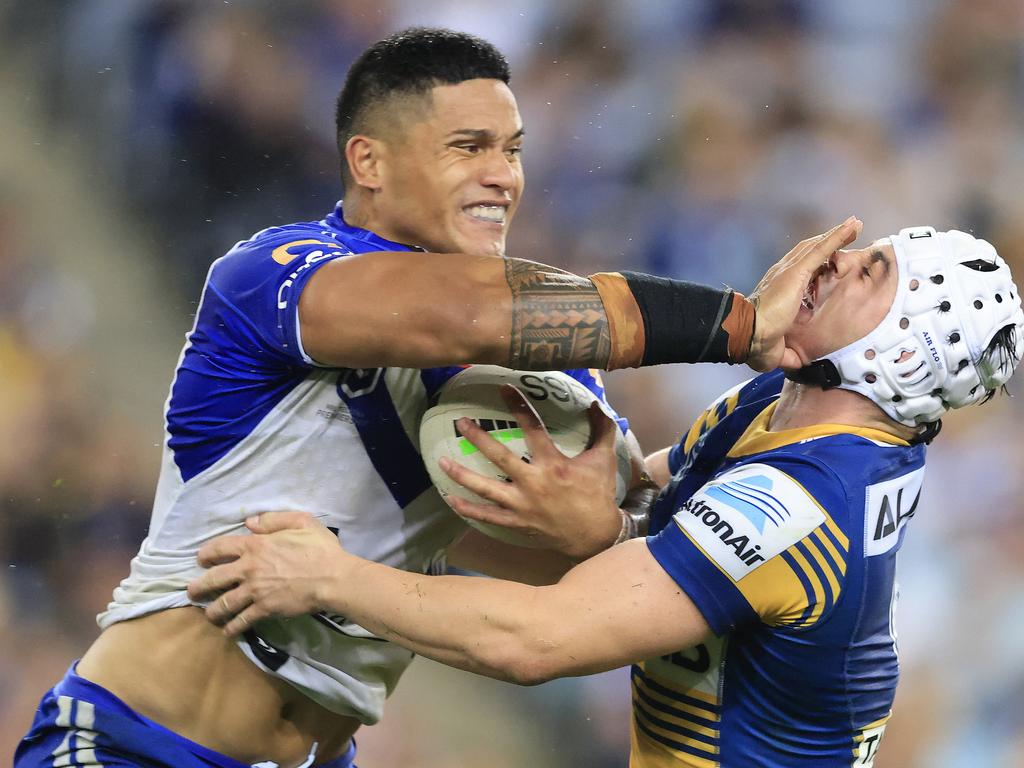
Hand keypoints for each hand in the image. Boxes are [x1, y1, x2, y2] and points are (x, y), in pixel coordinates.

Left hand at [186, 511, 347, 636]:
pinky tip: (227, 631)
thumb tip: (250, 522)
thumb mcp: (301, 521)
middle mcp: (249, 568)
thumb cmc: (319, 548)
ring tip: (208, 615)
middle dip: (199, 586)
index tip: (201, 560)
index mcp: (256, 545)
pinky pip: (242, 620)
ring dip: (212, 611)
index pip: (220, 547)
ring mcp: (255, 591)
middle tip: (192, 591)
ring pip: (224, 603)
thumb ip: (273, 519)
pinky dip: (232, 628)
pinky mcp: (264, 609)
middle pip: (214, 578)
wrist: (332, 577)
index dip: (207, 553)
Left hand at [439, 385, 621, 559]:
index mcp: (554, 464)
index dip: (518, 406)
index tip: (503, 388)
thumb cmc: (598, 494)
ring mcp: (522, 505)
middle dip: (478, 438)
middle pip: (499, 457)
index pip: (532, 428)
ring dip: (462, 475)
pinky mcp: (517, 522)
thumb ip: (601, 429)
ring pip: (486, 489)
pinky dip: (468, 509)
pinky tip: (450, 498)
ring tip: (441, 461)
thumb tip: (595, 404)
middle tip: (460, 422)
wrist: (595, 535)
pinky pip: (487, 516)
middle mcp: (533, 483)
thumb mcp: (604, 459)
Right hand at [747, 216, 862, 369]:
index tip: (830, 263)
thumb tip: (796, 363)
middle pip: (809, 252)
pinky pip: (822, 249)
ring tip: (854, 225)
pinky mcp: (797, 271)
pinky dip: (837, 236)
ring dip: (836, 235)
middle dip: (828, 242)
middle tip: (848, 234)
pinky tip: (852, 226)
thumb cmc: (757, 344)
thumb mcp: (778, 349)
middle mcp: (781, 275)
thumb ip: (788, 354)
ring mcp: (789, 271)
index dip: (815, 265)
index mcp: (776, 291)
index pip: (799, 272)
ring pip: (817, 246)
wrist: (749, 335)